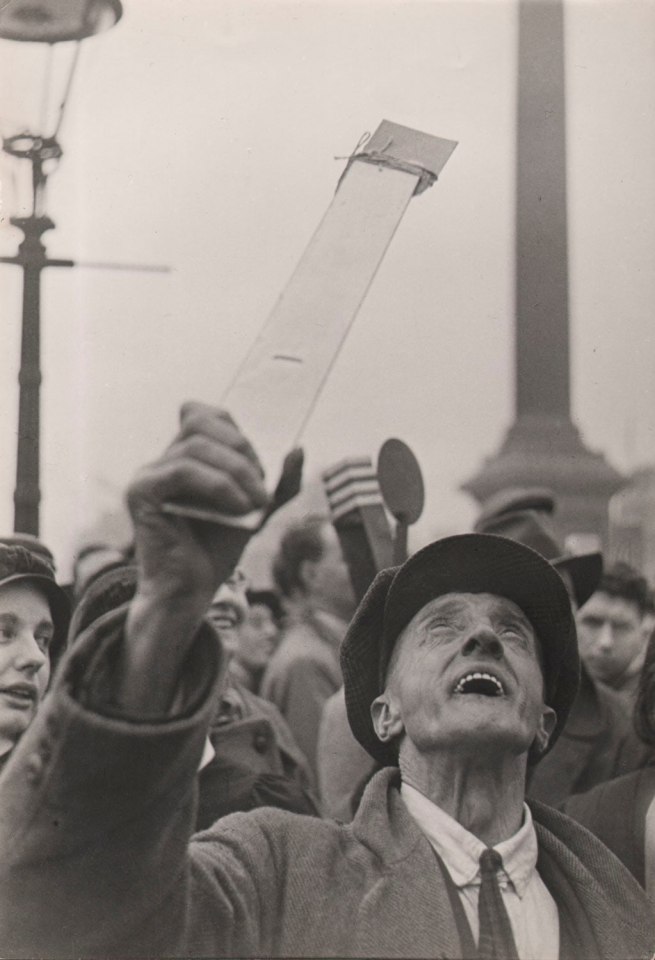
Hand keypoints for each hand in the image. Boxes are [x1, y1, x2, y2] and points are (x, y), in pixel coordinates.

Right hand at [120, 404, 267, 712]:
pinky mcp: (141, 492)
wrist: (191, 591)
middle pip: (201, 423)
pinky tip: (237, 508)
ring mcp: (147, 474)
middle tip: (262, 490)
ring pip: (196, 445)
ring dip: (237, 472)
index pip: (205, 414)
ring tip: (255, 504)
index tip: (257, 471)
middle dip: (242, 452)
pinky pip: (182, 470)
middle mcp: (161, 460)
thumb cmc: (218, 549)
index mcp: (184, 457)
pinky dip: (218, 486)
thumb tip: (298, 448)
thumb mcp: (258, 509)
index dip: (236, 432)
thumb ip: (279, 482)